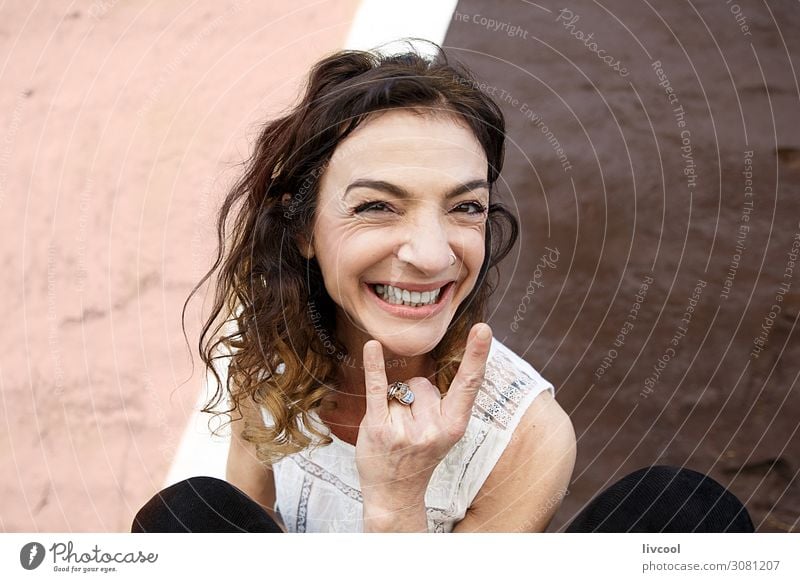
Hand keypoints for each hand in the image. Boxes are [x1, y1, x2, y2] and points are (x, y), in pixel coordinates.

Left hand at [355, 323, 492, 529]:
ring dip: (395, 403)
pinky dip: (374, 366)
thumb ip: (445, 403)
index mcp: (454, 426)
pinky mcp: (378, 427)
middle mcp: (432, 428)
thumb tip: (441, 366)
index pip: (468, 384)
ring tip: (395, 430)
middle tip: (410, 428)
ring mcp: (405, 430)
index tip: (483, 329)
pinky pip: (377, 388)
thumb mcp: (444, 433)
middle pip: (422, 383)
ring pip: (400, 389)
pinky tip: (373, 347)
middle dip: (414, 397)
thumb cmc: (419, 456)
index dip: (477, 355)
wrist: (394, 493)